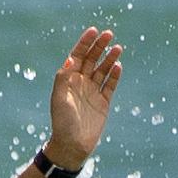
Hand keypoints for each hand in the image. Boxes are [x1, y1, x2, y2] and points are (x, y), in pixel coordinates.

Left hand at [45, 26, 122, 168]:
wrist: (72, 146)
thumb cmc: (62, 123)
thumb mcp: (59, 100)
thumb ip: (63, 79)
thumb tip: (70, 59)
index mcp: (68, 81)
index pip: (77, 57)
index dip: (84, 43)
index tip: (94, 31)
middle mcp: (80, 84)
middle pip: (91, 60)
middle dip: (99, 46)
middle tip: (109, 34)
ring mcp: (92, 92)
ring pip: (102, 70)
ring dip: (109, 58)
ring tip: (117, 47)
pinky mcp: (103, 102)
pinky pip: (110, 85)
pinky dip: (114, 75)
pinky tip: (118, 65)